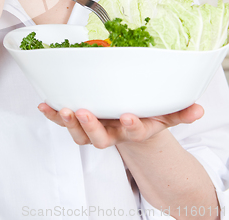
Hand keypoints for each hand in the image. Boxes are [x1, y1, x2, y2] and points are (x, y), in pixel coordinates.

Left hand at [38, 103, 203, 147]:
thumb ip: (180, 113)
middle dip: (91, 127)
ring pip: (80, 134)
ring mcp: (93, 129)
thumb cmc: (146, 115)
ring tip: (64, 109)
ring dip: (69, 123)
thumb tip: (199, 110)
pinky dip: (54, 115)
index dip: (130, 126)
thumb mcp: (164, 114)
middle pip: (99, 139)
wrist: (127, 123)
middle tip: (84, 112)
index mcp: (132, 130)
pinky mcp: (80, 122)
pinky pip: (64, 122)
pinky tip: (44, 105)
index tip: (127, 117)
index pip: (133, 131)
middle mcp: (111, 133)